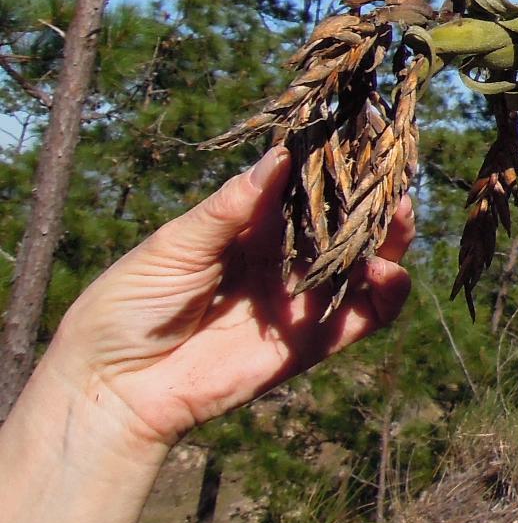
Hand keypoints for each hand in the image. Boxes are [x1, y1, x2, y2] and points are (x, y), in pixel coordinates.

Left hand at [38, 148, 413, 455]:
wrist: (113, 387)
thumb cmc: (128, 305)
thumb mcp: (174, 245)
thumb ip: (232, 207)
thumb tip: (280, 155)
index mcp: (249, 227)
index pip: (304, 187)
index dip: (333, 163)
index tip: (359, 135)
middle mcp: (283, 258)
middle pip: (344, 222)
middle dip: (372, 197)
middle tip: (394, 173)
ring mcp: (301, 298)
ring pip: (365, 263)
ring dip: (390, 238)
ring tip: (399, 214)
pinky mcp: (313, 341)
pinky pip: (365, 316)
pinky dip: (388, 294)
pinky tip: (387, 272)